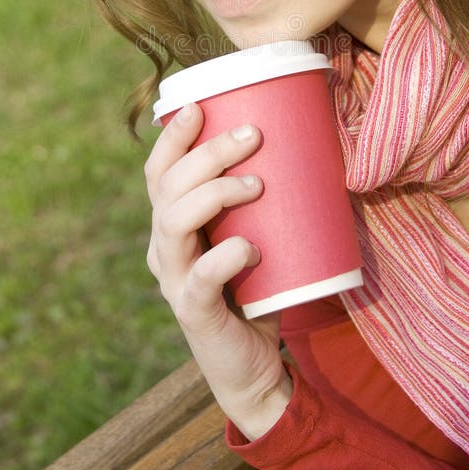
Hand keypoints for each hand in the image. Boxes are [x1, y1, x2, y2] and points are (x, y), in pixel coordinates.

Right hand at [145, 101, 292, 439]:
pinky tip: (251, 249)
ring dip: (215, 193)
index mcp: (172, 223)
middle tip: (253, 135)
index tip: (199, 106)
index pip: (158, 171)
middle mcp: (164, 247)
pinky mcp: (193, 312)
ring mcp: (174, 280)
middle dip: (208, 153)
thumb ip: (264, 199)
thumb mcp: (256, 235)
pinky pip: (200, 278)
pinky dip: (225, 256)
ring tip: (258, 184)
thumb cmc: (259, 288)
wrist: (258, 363)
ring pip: (173, 221)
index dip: (172, 138)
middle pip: (167, 187)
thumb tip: (310, 139)